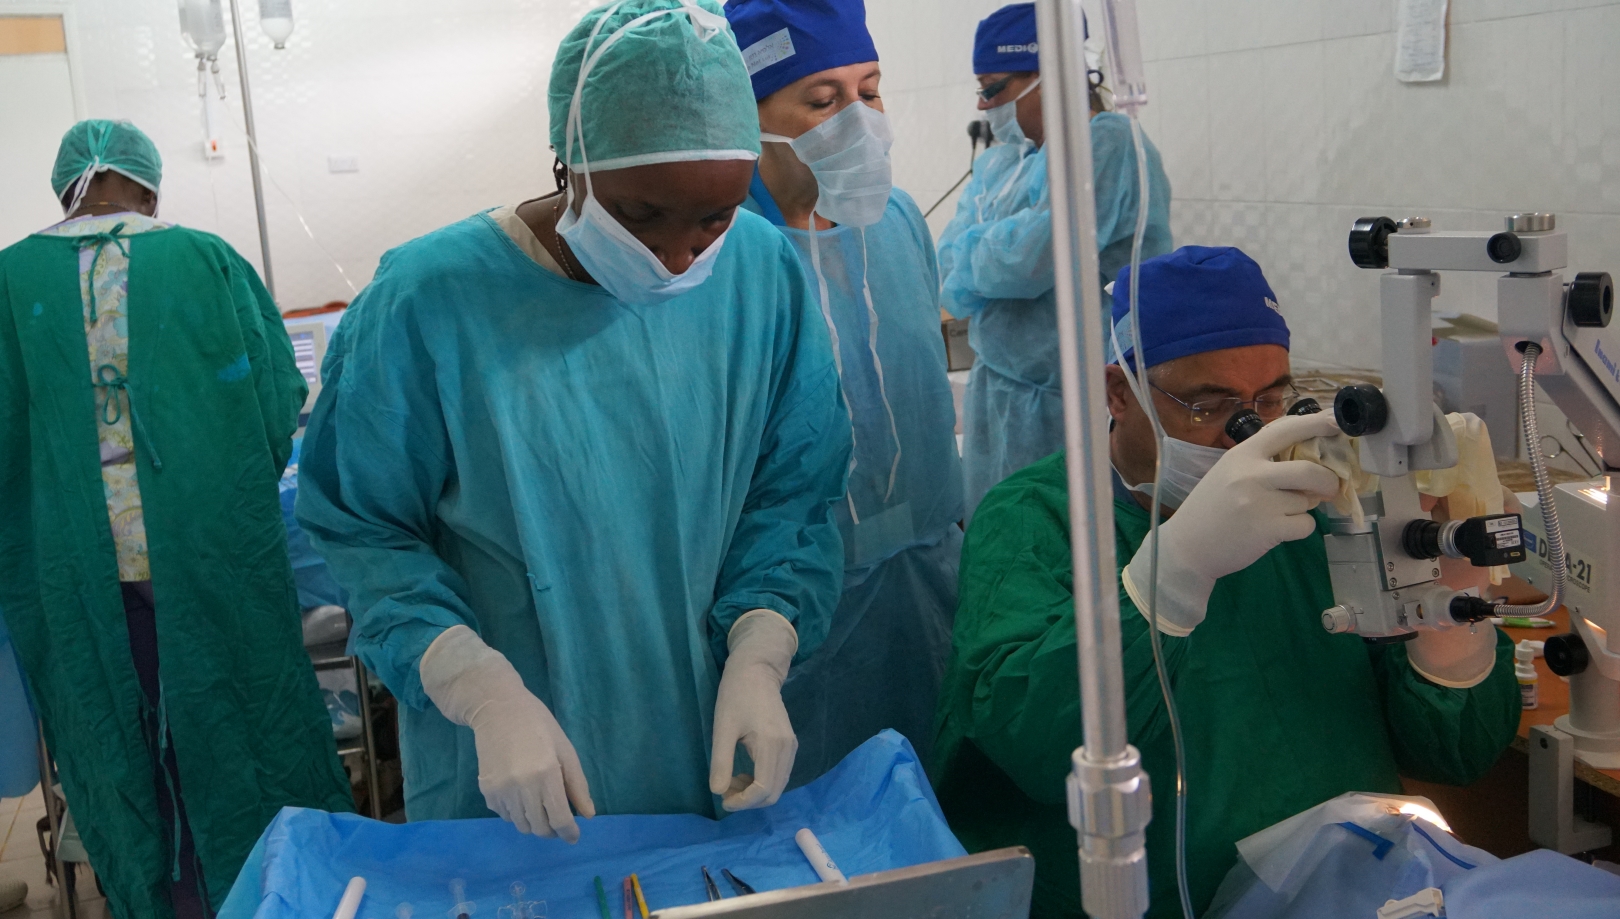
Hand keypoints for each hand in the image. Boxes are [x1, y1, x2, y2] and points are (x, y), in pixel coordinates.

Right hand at [420, 626, 594, 839]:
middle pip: (540, 828)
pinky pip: (505, 816)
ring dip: (535, 824)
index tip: (574, 836)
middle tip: (560, 823)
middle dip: (553, 831)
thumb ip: (577, 785)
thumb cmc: (538, 725)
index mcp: (546, 774)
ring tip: (542, 809)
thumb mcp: (565, 750)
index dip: (569, 833)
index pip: (559, 819)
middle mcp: (522, 787)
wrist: (497, 710)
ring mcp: (501, 791)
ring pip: (522, 825)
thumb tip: (587, 815)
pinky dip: (517, 815)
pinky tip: (523, 798)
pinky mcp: (487, 791)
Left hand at [709, 610, 798, 810]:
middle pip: (773, 793)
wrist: (756, 670)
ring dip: (755, 793)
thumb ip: (721, 761)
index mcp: (772, 745)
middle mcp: (787, 749)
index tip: (723, 800)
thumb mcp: (723, 728)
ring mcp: (791, 747)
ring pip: (778, 786)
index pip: (763, 790)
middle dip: (748, 800)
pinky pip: (779, 775)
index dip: (743, 802)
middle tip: (725, 791)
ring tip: (732, 781)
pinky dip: (762, 783)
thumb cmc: (736, 695)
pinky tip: (744, 773)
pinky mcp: (789, 745)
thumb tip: (718, 792)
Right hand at [1124, 412, 1342, 634]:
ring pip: (1307, 501)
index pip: (1285, 429)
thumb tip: (1311, 459)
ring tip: (1280, 513)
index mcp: (1242, 455)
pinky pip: (1305, 525)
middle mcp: (1251, 474)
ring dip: (1303, 508)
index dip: (1315, 422)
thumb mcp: (1229, 473)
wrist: (1187, 547)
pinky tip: (1278, 531)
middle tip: (1329, 487)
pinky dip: (1299, 528)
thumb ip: (1263, 462)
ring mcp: (1260, 502)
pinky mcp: (1268, 529)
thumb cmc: (1211, 507)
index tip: (1338, 421)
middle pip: (1309, 469)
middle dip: (1327, 480)